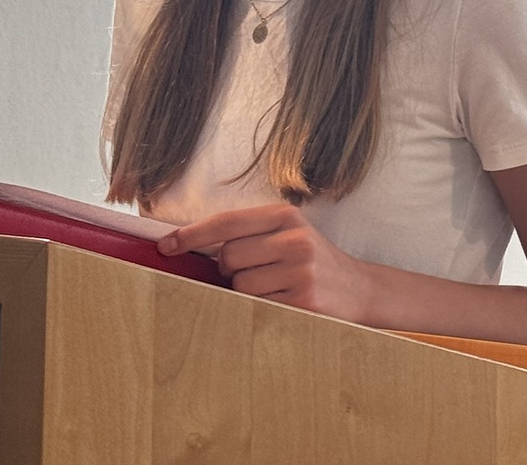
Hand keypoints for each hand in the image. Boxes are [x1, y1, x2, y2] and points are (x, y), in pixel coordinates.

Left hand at [158, 204, 374, 321]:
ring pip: (240, 286)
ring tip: (276, 287)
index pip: (227, 222)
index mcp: (287, 217)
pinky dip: (261, 308)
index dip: (192, 234)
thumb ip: (250, 235)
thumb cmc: (312, 261)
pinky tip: (284, 301)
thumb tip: (189, 246)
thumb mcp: (289, 234)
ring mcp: (301, 272)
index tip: (166, 245)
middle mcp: (295, 240)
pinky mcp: (303, 301)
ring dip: (248, 292)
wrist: (360, 289)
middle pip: (228, 257)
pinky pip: (256, 307)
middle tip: (258, 271)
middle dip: (232, 269)